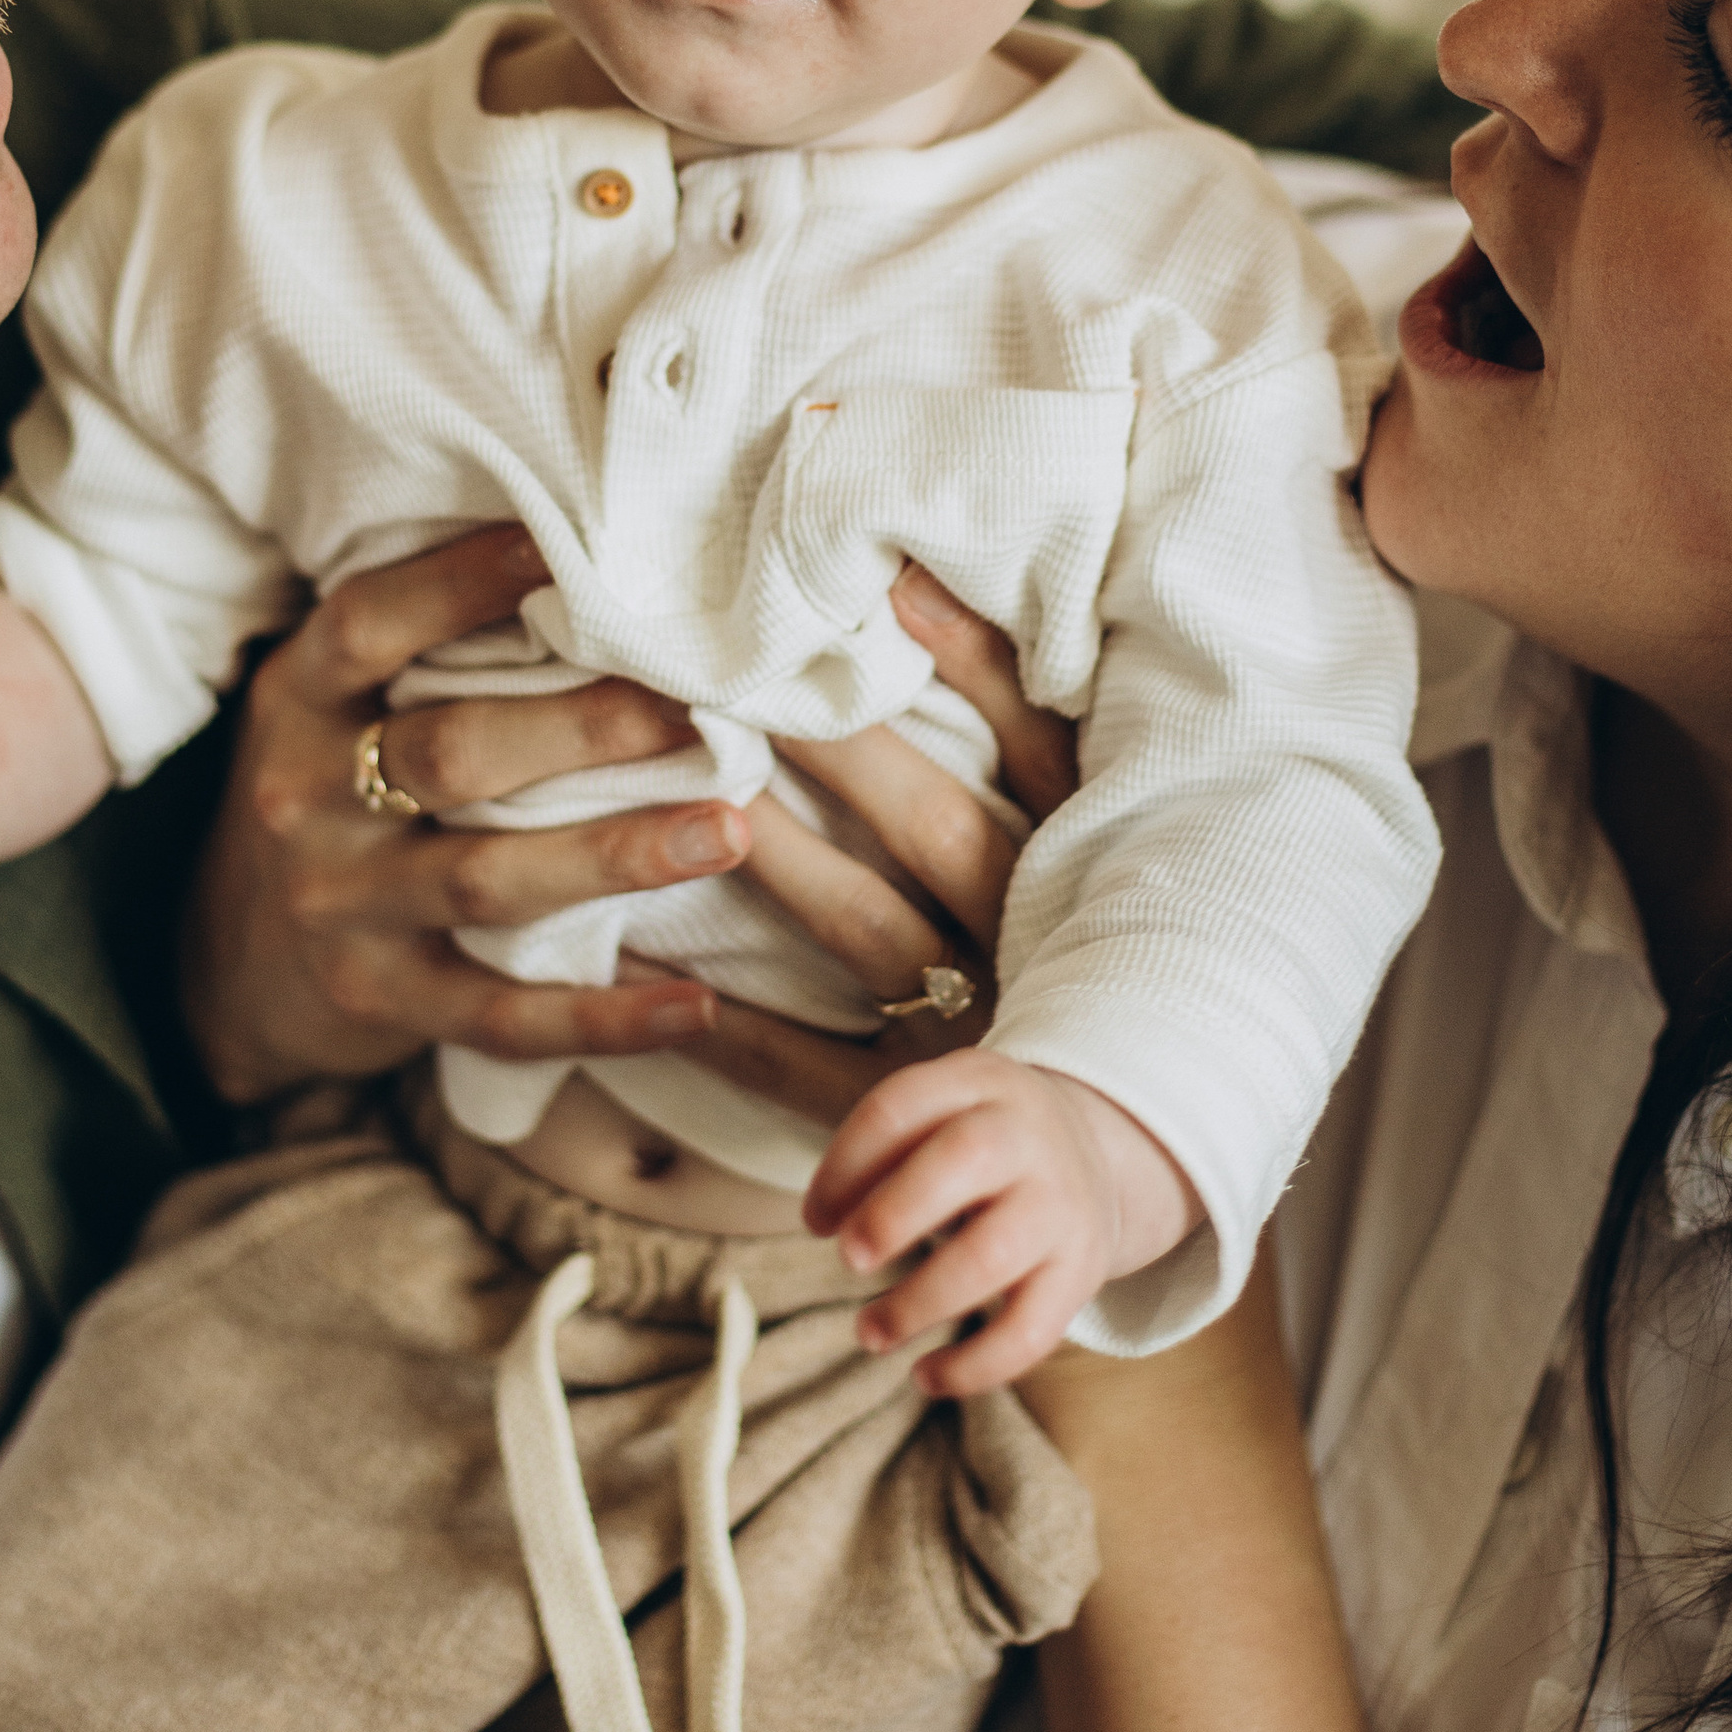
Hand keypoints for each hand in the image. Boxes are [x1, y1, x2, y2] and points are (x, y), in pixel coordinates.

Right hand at [181, 527, 752, 1104]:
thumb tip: (588, 546)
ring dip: (615, 855)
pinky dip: (601, 1017)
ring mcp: (339, 907)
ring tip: (729, 829)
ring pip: (484, 879)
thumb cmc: (331, 792)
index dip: (464, 580)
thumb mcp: (335, 705)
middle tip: (700, 704)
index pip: (372, 623)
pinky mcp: (375, 1002)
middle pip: (451, 752)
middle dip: (584, 727)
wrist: (226, 966)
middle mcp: (307, 796)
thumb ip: (429, 646)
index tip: (574, 543)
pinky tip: (696, 1007)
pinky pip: (498, 1015)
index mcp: (300, 698)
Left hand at [653, 563, 1080, 1138]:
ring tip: (693, 785)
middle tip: (741, 669)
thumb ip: (1026, 726)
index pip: (1033, 750)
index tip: (879, 591)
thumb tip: (913, 580)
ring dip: (783, 858)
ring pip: (871, 932)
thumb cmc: (1077, 950)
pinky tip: (641, 961)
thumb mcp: (1079, 840)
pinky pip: (810, 1069)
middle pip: (938, 827)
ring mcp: (977, 1033)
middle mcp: (1036, 942)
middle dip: (843, 747)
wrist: (1090, 1151)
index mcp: (1083, 867)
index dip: (969, 667)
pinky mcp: (912, 1112)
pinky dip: (730, 1026)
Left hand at [806, 1050, 1199, 1395]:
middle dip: (895, 1211)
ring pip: (994, 1253)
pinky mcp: (1083, 1270)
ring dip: (920, 1301)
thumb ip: (882, 1153)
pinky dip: (975, 1366)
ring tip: (868, 1332)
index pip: (898, 1107)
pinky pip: (1032, 1329)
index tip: (815, 1221)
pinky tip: (925, 1376)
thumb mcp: (939, 1114)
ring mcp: (1062, 1203)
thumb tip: (824, 1220)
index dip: (844, 1166)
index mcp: (975, 1082)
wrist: (1094, 1154)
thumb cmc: (978, 1144)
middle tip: (848, 1259)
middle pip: (965, 1157)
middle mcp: (1026, 1134)